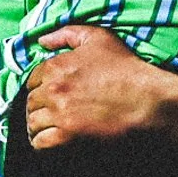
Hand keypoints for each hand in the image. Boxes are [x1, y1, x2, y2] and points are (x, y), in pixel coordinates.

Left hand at [23, 26, 168, 148]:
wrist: (146, 99)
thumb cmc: (125, 68)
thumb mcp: (98, 38)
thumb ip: (66, 34)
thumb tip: (41, 41)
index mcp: (56, 66)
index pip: (32, 78)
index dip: (40, 85)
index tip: (49, 92)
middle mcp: (53, 88)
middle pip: (31, 101)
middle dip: (38, 106)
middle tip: (49, 112)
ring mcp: (59, 113)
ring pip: (32, 122)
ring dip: (37, 125)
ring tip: (45, 128)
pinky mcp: (68, 135)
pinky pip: (40, 142)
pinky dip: (41, 142)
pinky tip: (48, 141)